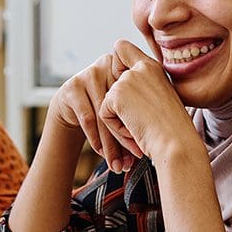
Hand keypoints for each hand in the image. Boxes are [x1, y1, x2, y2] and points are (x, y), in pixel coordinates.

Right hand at [46, 53, 141, 172]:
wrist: (73, 105)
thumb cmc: (107, 107)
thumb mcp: (124, 105)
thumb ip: (139, 114)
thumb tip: (159, 146)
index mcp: (127, 66)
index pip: (136, 97)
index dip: (141, 123)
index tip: (144, 148)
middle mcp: (108, 66)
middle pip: (120, 107)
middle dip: (127, 138)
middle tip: (133, 161)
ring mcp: (88, 74)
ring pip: (104, 114)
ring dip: (111, 144)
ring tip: (117, 164)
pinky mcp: (72, 87)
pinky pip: (88, 117)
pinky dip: (96, 138)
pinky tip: (101, 153)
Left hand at [98, 40, 204, 161]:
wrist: (177, 143)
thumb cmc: (172, 130)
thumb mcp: (160, 100)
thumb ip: (141, 88)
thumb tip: (117, 91)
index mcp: (153, 67)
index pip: (121, 48)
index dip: (115, 66)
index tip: (128, 90)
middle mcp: (141, 67)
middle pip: (108, 75)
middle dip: (116, 103)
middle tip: (139, 120)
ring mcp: (128, 79)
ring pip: (107, 101)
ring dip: (119, 120)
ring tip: (141, 129)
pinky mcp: (117, 94)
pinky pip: (104, 114)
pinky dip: (116, 128)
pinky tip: (135, 131)